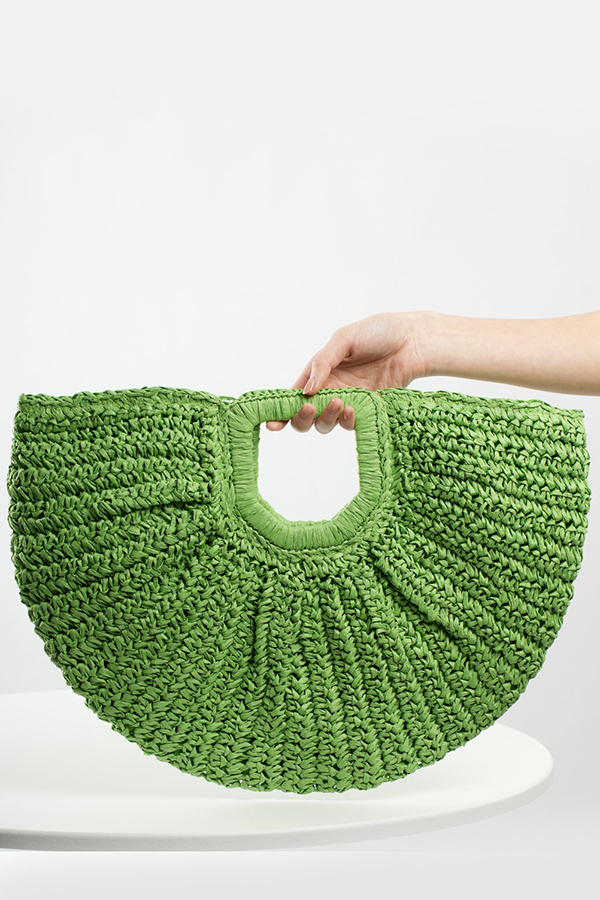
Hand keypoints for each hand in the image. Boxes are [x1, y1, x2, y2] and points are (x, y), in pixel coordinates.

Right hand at [265, 311, 427, 431]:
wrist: (414, 341)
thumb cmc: (379, 332)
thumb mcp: (344, 339)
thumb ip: (322, 363)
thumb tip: (306, 391)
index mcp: (318, 371)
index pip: (293, 394)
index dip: (280, 410)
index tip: (271, 424)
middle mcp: (330, 389)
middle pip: (305, 416)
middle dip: (301, 418)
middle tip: (309, 408)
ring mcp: (348, 401)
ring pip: (325, 424)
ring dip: (326, 418)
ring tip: (339, 402)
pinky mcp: (367, 410)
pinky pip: (350, 424)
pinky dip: (347, 421)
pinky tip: (353, 408)